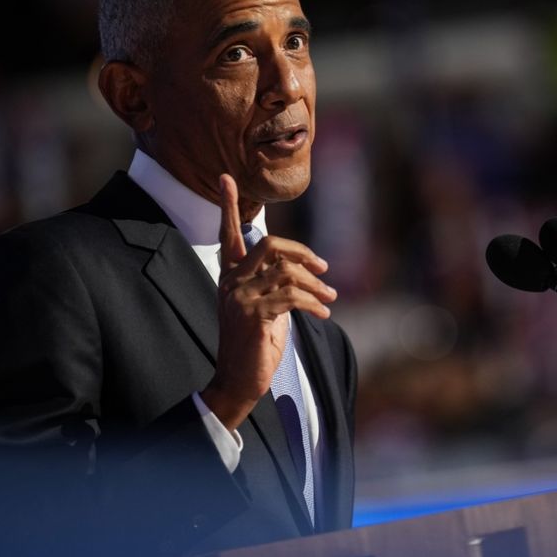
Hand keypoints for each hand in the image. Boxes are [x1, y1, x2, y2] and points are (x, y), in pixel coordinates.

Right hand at [200, 174, 336, 429]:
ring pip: (287, 272)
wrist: (240, 380)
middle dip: (303, 253)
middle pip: (270, 245)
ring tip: (330, 298)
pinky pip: (292, 296)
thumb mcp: (266, 305)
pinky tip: (323, 312)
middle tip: (323, 269)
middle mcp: (230, 281)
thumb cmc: (256, 343)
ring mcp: (239, 297)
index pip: (228, 234)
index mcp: (230, 275)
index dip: (228, 205)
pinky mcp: (253, 314)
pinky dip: (314, 302)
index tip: (227, 176)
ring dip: (316, 286)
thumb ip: (275, 281)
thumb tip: (302, 266)